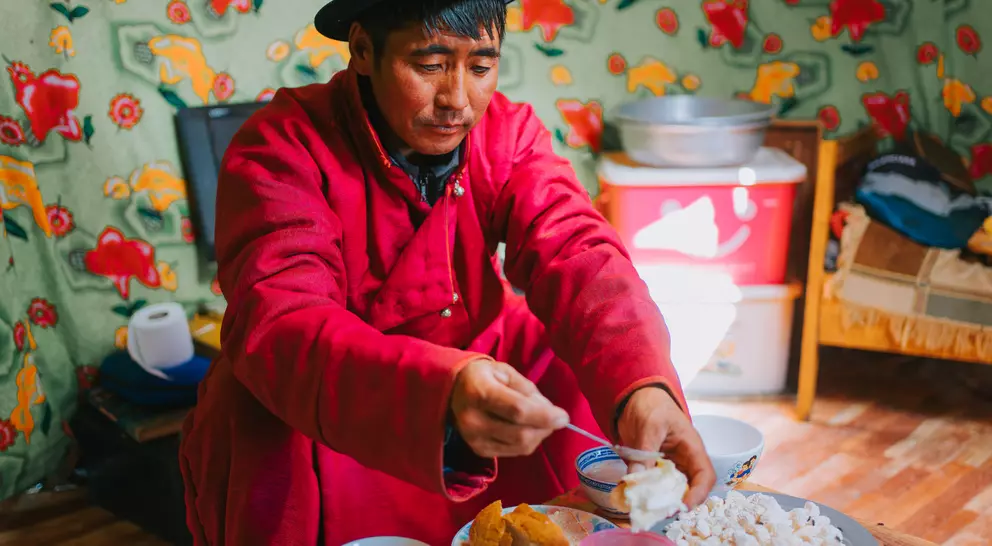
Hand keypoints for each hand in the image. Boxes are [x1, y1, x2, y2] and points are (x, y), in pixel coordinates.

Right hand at [450, 359, 569, 457]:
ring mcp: (474, 439)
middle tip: (554, 417)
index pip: (517, 410)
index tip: (564, 417)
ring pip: (520, 447)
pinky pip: (514, 452)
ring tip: (539, 420)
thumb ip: (528, 390)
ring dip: (538, 435)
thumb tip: (550, 411)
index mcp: (480, 393)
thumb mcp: (506, 372)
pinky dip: (527, 441)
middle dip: (545, 427)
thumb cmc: (483, 376)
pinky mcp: (479, 450)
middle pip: (521, 434)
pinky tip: (526, 428)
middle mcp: (474, 420)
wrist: (453, 390)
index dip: (544, 416)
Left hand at [617, 387, 715, 507]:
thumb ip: (644, 451)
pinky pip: (653, 486)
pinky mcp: (653, 470)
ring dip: (659, 501)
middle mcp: (683, 461)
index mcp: (691, 448)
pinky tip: (633, 498)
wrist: (635, 398)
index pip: (705, 476)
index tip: (682, 506)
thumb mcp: (649, 425)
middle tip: (657, 512)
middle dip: (676, 503)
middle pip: (688, 489)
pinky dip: (645, 493)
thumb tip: (636, 479)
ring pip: (670, 491)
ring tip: (644, 508)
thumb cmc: (652, 406)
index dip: (698, 494)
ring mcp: (668, 467)